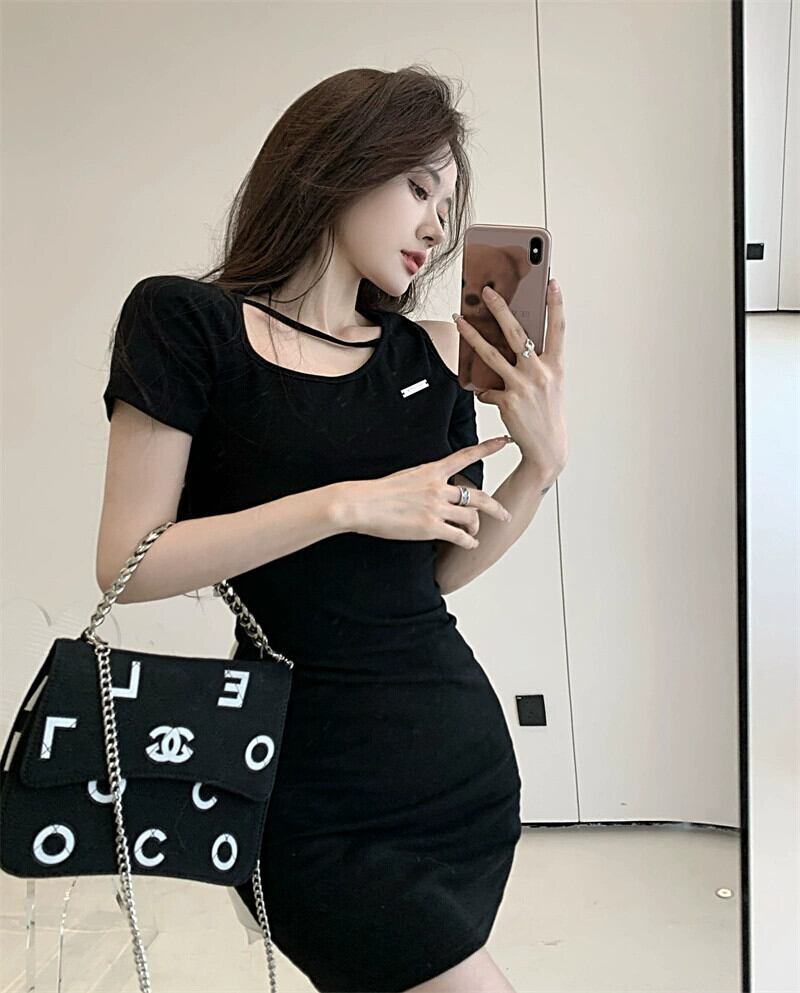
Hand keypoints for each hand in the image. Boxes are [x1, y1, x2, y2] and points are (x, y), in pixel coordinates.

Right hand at [338, 437, 512, 548]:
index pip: (466, 456)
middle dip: (495, 506)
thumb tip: (437, 491)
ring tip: (475, 533)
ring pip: (471, 517)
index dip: (488, 448)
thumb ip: (426, 481)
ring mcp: (436, 508)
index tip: (505, 440)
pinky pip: (459, 536)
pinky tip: (469, 544)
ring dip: (476, 527)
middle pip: (477, 496)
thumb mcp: (406, 476)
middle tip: (504, 514)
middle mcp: (439, 488)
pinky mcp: (431, 528)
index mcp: (432, 471)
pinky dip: (468, 542)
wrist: (362, 503)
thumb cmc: (378, 491)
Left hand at [453, 279, 567, 483]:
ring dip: (471, 335)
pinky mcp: (507, 402)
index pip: (557, 329)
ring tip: (458, 319)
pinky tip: (484, 393)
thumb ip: (535, 365)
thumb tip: (513, 348)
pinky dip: (483, 391)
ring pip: (491, 355)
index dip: (555, 305)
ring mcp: (523, 387)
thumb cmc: (547, 414)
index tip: (552, 282)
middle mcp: (540, 373)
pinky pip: (486, 390)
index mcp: (555, 367)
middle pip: (517, 334)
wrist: (547, 449)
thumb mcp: (550, 386)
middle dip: (500, 309)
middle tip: (487, 290)